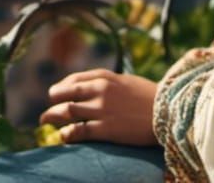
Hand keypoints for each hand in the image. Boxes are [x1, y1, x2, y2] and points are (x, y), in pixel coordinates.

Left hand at [40, 68, 158, 146]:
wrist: (167, 111)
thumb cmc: (149, 96)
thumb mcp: (127, 82)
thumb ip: (108, 83)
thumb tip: (89, 89)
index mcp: (107, 77)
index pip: (74, 79)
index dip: (61, 87)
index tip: (55, 95)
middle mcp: (101, 91)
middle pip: (65, 95)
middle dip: (52, 103)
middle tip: (46, 112)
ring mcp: (102, 110)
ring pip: (66, 113)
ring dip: (52, 118)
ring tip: (46, 123)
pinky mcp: (105, 129)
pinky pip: (77, 132)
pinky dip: (66, 134)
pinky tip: (63, 136)